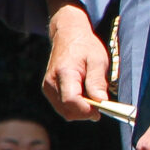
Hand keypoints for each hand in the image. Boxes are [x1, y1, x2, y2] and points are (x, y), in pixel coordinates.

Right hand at [41, 0, 112, 120]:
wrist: (68, 37)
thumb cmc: (85, 47)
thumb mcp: (98, 60)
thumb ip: (97, 81)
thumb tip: (101, 102)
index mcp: (64, 73)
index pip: (71, 100)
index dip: (87, 110)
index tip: (101, 111)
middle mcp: (51, 82)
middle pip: (68, 110)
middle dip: (86, 112)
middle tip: (101, 106)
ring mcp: (48, 88)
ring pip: (65, 111)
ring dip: (81, 111)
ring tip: (93, 98)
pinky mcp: (49, 91)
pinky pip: (62, 107)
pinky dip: (75, 107)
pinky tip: (85, 97)